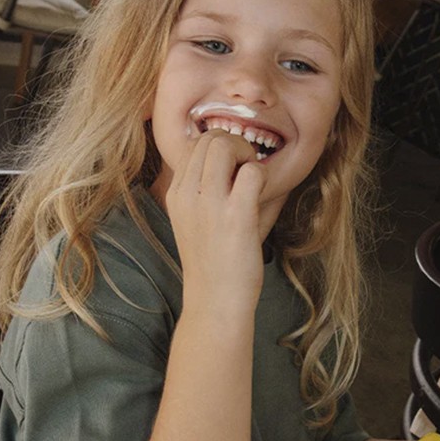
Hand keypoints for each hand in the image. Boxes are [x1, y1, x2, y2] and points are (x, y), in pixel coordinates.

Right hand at [162, 129, 267, 311]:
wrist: (215, 302)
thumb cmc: (214, 263)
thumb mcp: (198, 221)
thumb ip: (211, 189)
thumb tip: (241, 161)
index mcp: (176, 194)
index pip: (194, 145)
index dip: (219, 148)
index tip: (232, 169)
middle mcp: (187, 195)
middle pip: (210, 138)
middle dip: (235, 144)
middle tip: (247, 170)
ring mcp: (209, 204)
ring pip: (226, 146)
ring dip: (247, 155)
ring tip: (253, 181)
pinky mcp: (236, 216)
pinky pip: (253, 172)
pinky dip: (263, 177)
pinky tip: (262, 197)